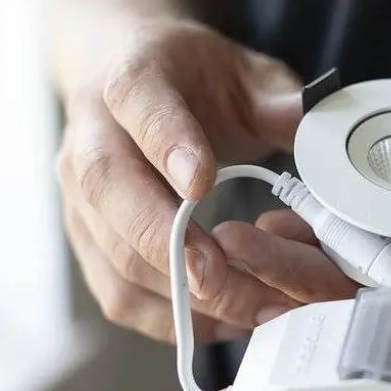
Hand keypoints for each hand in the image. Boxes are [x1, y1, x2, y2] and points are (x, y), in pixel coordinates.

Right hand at [56, 19, 349, 342]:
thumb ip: (277, 100)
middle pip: (110, 190)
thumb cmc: (189, 79)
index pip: (140, 105)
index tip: (203, 183)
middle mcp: (91, 137)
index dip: (169, 145)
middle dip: (166, 241)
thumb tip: (310, 124)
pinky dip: (170, 319)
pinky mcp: (87, 241)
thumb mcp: (242, 71)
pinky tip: (223, 319)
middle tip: (219, 273)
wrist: (120, 77)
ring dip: (180, 293)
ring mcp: (80, 195)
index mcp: (132, 78)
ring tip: (249, 307)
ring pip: (113, 255)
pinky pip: (118, 294)